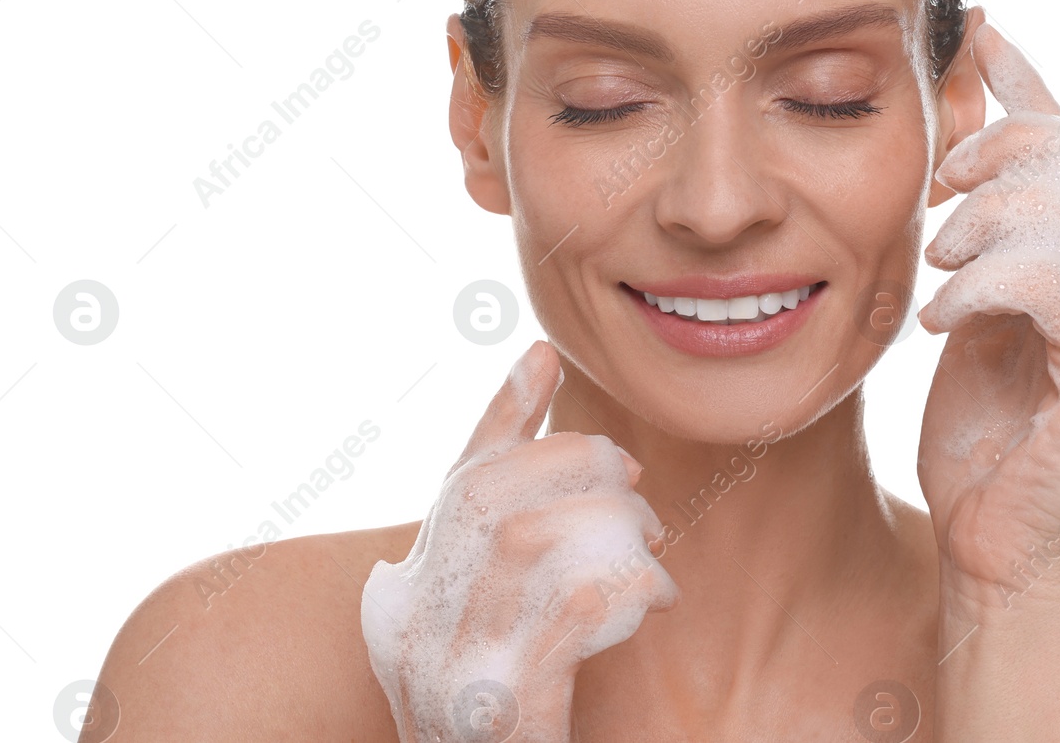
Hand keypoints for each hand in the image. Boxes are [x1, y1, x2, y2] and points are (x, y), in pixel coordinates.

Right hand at [361, 340, 679, 742]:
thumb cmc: (507, 727)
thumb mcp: (496, 635)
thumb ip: (514, 559)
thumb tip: (557, 479)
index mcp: (406, 603)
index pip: (453, 486)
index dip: (500, 414)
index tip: (545, 353)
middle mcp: (410, 630)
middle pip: (486, 500)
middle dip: (566, 467)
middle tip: (628, 477)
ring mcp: (445, 671)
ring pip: (521, 542)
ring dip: (599, 524)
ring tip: (647, 539)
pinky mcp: (497, 712)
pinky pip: (561, 616)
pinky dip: (615, 588)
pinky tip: (652, 594)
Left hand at [915, 21, 1059, 606]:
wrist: (995, 558)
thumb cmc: (981, 442)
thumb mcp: (968, 314)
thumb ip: (975, 234)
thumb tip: (951, 149)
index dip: (1033, 84)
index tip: (976, 31)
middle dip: (1009, 150)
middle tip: (943, 190)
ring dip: (992, 218)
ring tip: (941, 265)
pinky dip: (990, 284)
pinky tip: (944, 319)